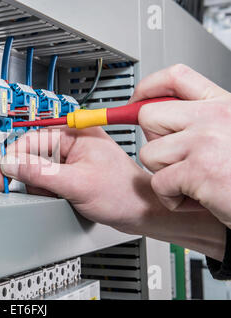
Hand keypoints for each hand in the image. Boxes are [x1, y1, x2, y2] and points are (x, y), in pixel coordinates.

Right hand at [0, 126, 225, 259]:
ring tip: (58, 195)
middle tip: (37, 191)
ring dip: (39, 185)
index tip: (2, 178)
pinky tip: (60, 197)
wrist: (140, 211)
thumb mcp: (76, 183)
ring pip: (36, 168)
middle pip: (30, 154)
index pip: (29, 140)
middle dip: (30, 176)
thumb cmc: (122, 193)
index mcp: (74, 133)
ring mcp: (70, 157)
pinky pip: (46, 177)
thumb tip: (11, 164)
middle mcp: (71, 142)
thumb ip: (40, 173)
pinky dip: (46, 190)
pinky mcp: (70, 170)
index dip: (12, 159)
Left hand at [134, 64, 230, 227]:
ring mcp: (205, 141)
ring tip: (195, 183)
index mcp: (223, 105)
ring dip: (165, 175)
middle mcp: (214, 117)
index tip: (135, 101)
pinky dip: (173, 199)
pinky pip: (158, 184)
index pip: (175, 77)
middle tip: (177, 160)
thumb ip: (200, 120)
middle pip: (148, 116)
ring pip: (148, 153)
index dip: (146, 88)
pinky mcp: (198, 170)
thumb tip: (154, 118)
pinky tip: (200, 200)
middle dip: (153, 142)